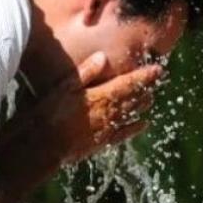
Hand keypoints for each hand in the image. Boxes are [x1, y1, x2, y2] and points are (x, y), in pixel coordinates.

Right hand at [31, 51, 163, 164]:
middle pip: (132, 98)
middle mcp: (108, 112)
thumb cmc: (50, 113)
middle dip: (145, 88)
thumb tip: (103, 56)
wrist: (43, 146)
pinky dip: (134, 128)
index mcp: (100, 96)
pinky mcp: (101, 143)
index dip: (144, 76)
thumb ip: (85, 72)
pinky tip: (143, 124)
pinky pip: (123, 134)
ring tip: (151, 97)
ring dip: (141, 105)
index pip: (127, 83)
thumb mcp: (64, 87)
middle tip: (158, 81)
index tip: (158, 69)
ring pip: (129, 114)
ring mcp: (106, 129)